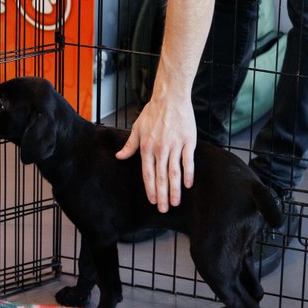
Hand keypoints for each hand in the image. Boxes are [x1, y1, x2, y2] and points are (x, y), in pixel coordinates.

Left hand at [115, 91, 196, 211]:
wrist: (170, 98)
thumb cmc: (152, 112)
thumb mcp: (137, 128)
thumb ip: (130, 146)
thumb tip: (119, 157)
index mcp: (146, 147)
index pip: (148, 173)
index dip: (150, 189)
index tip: (152, 201)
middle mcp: (160, 149)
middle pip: (161, 177)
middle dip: (162, 195)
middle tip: (163, 209)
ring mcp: (174, 146)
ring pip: (174, 172)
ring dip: (174, 189)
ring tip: (175, 202)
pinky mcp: (187, 141)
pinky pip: (188, 161)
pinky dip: (188, 174)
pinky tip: (188, 185)